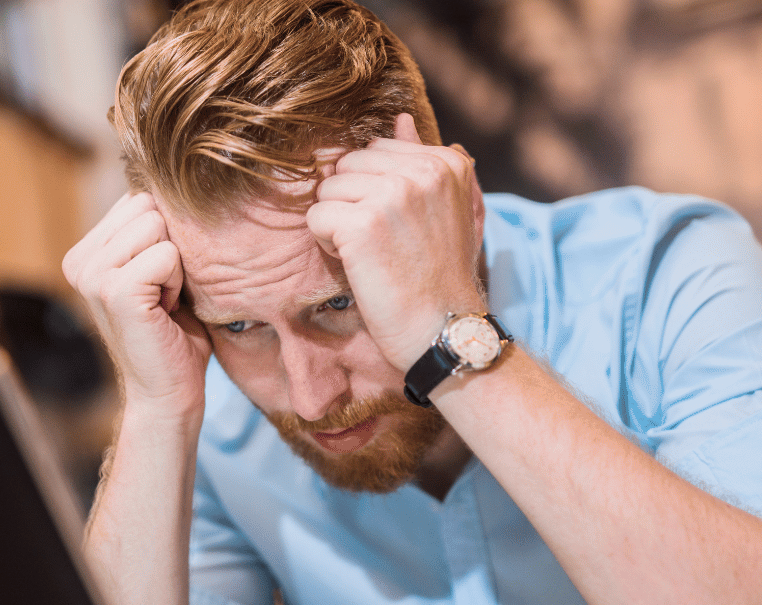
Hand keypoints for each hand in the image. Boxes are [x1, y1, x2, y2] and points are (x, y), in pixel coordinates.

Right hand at [63, 192, 210, 413]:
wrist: (169, 393)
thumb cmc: (174, 333)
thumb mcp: (158, 270)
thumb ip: (152, 231)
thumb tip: (168, 181)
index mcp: (85, 252)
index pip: (138, 200)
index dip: (164, 238)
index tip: (158, 282)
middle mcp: (79, 261)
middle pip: (147, 206)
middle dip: (170, 247)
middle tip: (162, 293)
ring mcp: (92, 275)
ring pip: (157, 226)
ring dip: (175, 266)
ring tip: (163, 301)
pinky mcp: (114, 291)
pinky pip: (167, 255)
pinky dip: (177, 282)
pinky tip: (165, 311)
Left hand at [306, 113, 486, 370]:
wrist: (444, 330)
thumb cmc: (439, 276)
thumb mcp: (446, 211)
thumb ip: (420, 161)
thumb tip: (400, 118)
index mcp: (445, 161)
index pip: (374, 150)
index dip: (371, 191)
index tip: (397, 228)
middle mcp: (423, 170)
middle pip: (346, 166)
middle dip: (349, 204)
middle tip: (380, 243)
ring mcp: (394, 194)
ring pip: (327, 190)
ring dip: (337, 225)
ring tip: (370, 254)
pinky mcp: (364, 223)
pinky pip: (315, 217)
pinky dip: (326, 245)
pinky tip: (357, 265)